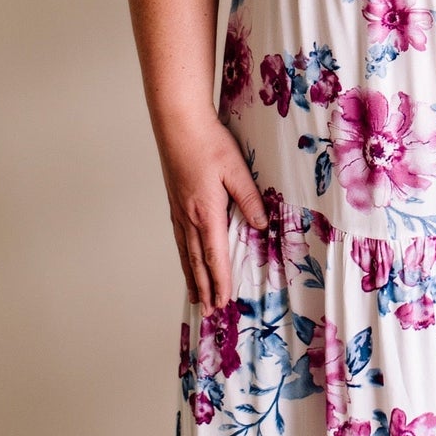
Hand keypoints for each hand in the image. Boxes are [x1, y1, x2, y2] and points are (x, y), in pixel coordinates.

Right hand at [158, 113, 266, 310]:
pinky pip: (180, 239)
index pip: (215, 256)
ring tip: (195, 297)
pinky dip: (184, 257)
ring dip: (192, 277)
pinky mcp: (175, 203)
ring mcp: (179, 211)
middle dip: (204, 288)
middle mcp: (189, 217)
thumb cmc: (208, 143)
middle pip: (197, 262)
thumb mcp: (237, 169)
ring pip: (185, 253)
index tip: (224, 301)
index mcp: (206, 212)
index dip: (220, 281)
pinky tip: (186, 261)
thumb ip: (249, 199)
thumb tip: (261, 226)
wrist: (178, 124)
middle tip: (208, 312)